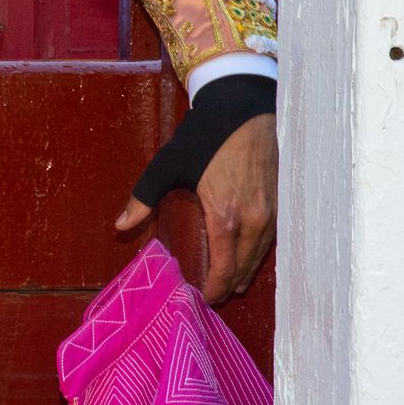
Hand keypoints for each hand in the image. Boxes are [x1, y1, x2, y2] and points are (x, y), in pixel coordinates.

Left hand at [116, 113, 276, 303]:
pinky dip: (260, 251)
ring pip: (262, 254)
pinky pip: (273, 237)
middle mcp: (254, 220)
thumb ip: (143, 198)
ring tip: (234, 283)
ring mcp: (273, 211)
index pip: (224, 268)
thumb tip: (120, 226)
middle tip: (217, 296)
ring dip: (247, 270)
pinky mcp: (283, 200)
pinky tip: (251, 254)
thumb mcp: (166, 166)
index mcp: (225, 216)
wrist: (243, 106)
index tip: (204, 298)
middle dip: (231, 285)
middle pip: (245, 267)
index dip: (215, 288)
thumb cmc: (204, 137)